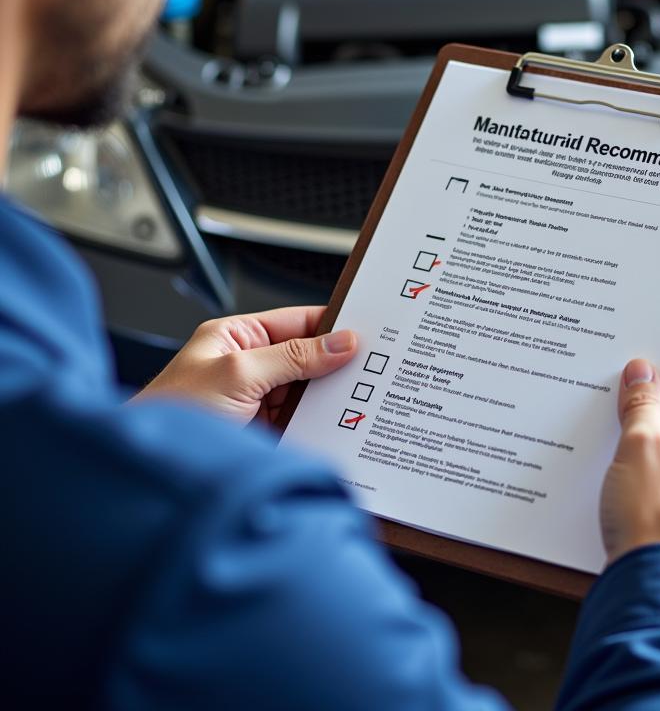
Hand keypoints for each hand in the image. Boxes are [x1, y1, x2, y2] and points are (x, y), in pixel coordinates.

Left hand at [131, 306, 357, 426]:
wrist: (148, 475)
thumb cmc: (172, 414)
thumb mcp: (238, 373)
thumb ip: (293, 356)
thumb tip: (341, 342)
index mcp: (236, 336)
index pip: (296, 321)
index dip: (332, 325)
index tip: (367, 330)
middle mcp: (247, 365)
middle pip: (307, 357)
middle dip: (336, 363)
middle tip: (373, 367)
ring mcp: (256, 401)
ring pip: (308, 392)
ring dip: (331, 397)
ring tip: (362, 396)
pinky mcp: (264, 432)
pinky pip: (303, 421)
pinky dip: (323, 423)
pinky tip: (342, 424)